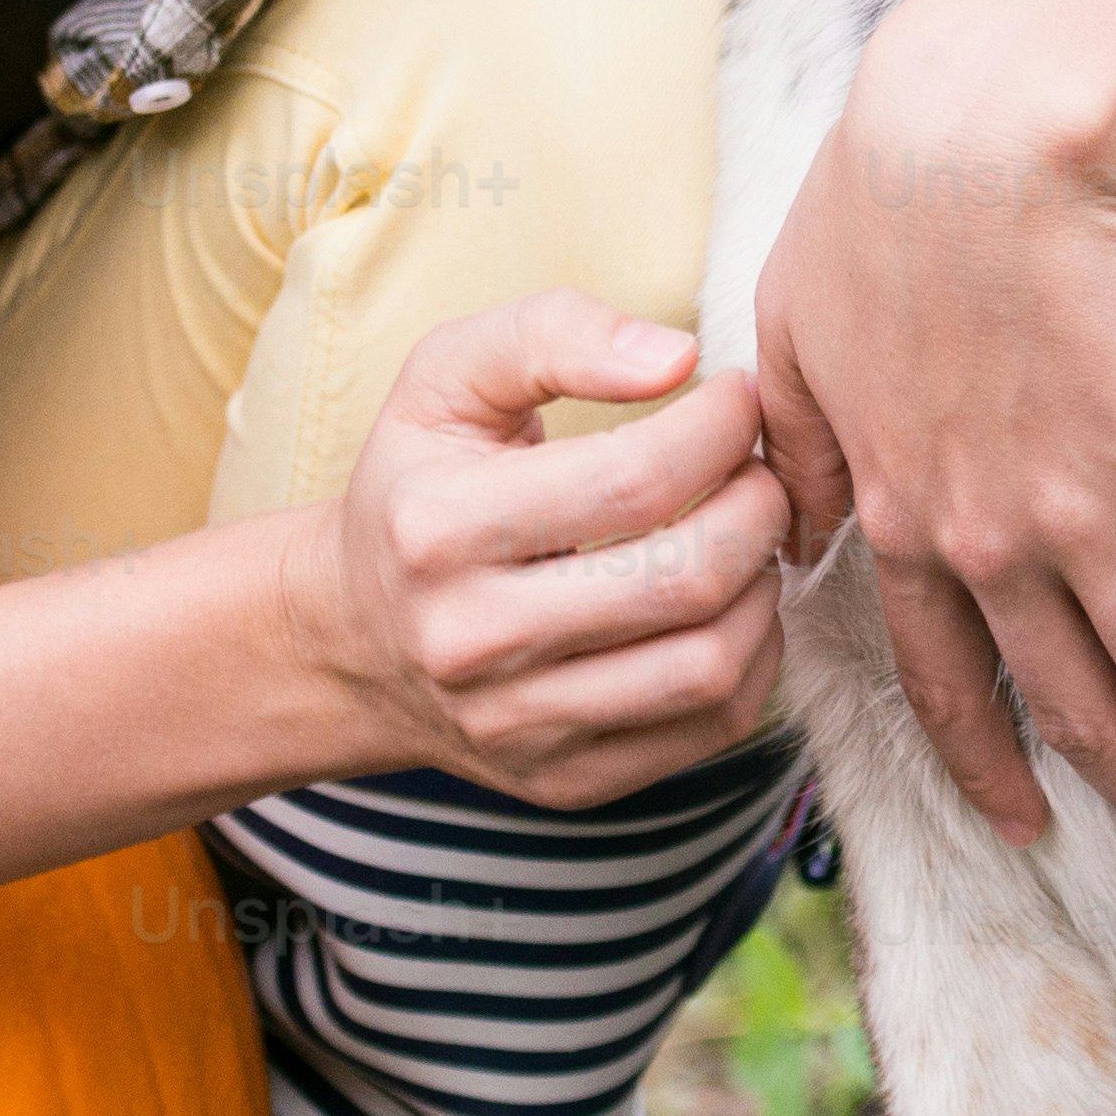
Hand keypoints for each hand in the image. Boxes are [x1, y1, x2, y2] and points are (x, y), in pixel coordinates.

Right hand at [283, 294, 795, 805]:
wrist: (352, 636)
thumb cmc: (418, 485)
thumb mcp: (447, 376)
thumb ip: (553, 333)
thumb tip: (676, 357)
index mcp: (439, 527)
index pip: (636, 481)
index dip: (722, 429)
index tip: (738, 398)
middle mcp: (472, 640)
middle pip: (686, 579)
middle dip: (758, 506)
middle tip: (759, 468)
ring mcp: (519, 725)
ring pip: (710, 666)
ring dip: (763, 587)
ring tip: (748, 535)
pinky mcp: (566, 782)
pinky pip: (710, 728)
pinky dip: (752, 658)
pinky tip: (729, 605)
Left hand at [747, 9, 1115, 851]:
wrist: (970, 137)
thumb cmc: (868, 212)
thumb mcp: (789, 341)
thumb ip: (798, 455)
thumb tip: (795, 535)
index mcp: (903, 523)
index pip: (946, 686)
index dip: (989, 765)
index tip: (1028, 824)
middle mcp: (999, 544)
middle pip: (1070, 699)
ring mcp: (1096, 506)